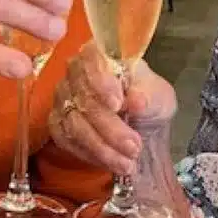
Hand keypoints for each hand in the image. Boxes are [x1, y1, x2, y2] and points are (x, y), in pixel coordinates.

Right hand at [49, 44, 175, 174]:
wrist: (141, 127)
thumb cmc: (148, 102)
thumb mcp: (159, 97)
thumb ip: (148, 96)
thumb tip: (137, 101)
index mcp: (100, 54)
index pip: (92, 60)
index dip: (101, 82)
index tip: (118, 104)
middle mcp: (75, 72)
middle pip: (83, 98)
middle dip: (110, 127)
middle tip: (134, 147)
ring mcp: (63, 98)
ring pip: (74, 124)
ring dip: (102, 148)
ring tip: (128, 163)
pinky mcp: (58, 123)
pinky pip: (67, 141)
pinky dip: (91, 155)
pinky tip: (111, 163)